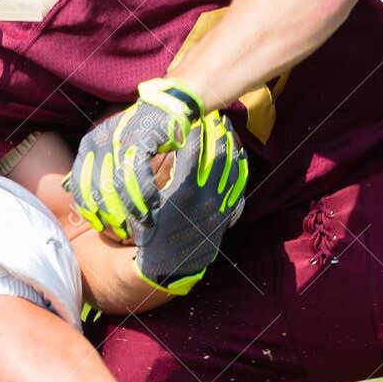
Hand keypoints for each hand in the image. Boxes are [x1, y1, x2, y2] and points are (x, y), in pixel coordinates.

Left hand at [67, 78, 203, 235]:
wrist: (164, 108)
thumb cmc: (136, 131)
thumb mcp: (106, 145)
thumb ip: (89, 166)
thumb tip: (66, 187)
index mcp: (87, 146)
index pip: (80, 184)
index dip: (89, 209)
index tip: (101, 226)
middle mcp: (98, 143)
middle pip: (99, 190)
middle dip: (112, 215)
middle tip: (123, 231)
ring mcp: (118, 142)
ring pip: (119, 187)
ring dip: (131, 210)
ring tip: (142, 224)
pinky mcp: (139, 142)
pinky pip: (139, 178)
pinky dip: (145, 197)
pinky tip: (152, 209)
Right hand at [128, 111, 248, 294]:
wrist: (169, 266)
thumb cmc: (149, 231)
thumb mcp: (143, 204)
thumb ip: (148, 179)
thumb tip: (144, 153)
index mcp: (183, 191)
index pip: (194, 150)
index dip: (195, 130)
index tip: (193, 115)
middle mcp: (205, 197)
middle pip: (219, 155)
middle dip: (217, 132)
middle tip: (216, 115)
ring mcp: (219, 206)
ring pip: (232, 168)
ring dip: (231, 145)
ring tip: (227, 129)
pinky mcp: (226, 214)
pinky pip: (238, 185)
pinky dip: (239, 167)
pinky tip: (238, 154)